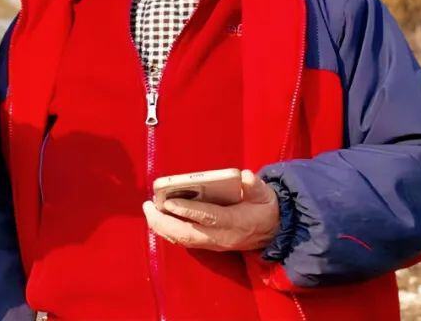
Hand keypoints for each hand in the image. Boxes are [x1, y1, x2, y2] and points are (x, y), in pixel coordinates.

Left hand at [142, 170, 279, 251]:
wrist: (273, 232)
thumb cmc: (264, 208)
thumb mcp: (265, 195)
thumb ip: (255, 186)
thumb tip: (245, 176)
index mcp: (235, 222)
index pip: (208, 217)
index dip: (188, 210)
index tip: (169, 201)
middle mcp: (221, 236)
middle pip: (188, 234)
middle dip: (164, 222)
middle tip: (148, 206)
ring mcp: (214, 243)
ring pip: (183, 240)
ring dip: (163, 227)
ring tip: (148, 211)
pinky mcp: (208, 244)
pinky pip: (184, 241)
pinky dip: (168, 231)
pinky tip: (157, 220)